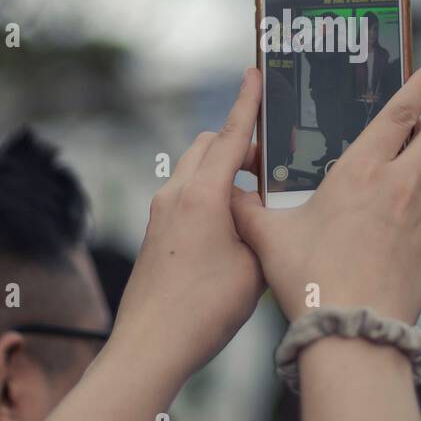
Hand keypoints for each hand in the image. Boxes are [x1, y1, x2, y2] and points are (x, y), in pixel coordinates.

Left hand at [110, 68, 265, 382]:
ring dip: (223, 172)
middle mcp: (176, 195)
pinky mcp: (154, 233)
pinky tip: (231, 227)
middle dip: (238, 145)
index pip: (230, 135)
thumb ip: (261, 224)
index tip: (254, 74)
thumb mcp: (253, 263)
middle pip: (208, 146)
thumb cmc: (206, 310)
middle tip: (270, 165)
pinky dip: (210, 194)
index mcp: (204, 196)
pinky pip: (185, 195)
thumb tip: (256, 208)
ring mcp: (160, 213)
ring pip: (195, 171)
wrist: (151, 346)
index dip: (247, 104)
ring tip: (256, 201)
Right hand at [231, 59, 420, 323]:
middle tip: (406, 134)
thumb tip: (227, 195)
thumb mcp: (269, 238)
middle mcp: (400, 187)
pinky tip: (397, 221)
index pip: (401, 113)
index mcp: (362, 171)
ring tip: (401, 173)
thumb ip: (247, 210)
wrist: (354, 333)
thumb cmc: (310, 281)